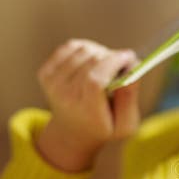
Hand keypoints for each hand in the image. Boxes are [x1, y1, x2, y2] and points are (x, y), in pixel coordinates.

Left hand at [35, 39, 139, 171]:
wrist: (72, 132)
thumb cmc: (103, 126)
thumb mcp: (125, 124)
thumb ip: (130, 97)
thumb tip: (132, 65)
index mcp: (86, 112)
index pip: (95, 80)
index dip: (113, 63)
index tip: (129, 57)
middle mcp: (65, 97)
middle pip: (91, 61)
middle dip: (112, 57)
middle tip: (122, 65)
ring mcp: (52, 84)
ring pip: (83, 50)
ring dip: (100, 53)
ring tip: (106, 67)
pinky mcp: (45, 73)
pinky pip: (71, 47)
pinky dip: (86, 49)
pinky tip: (91, 62)